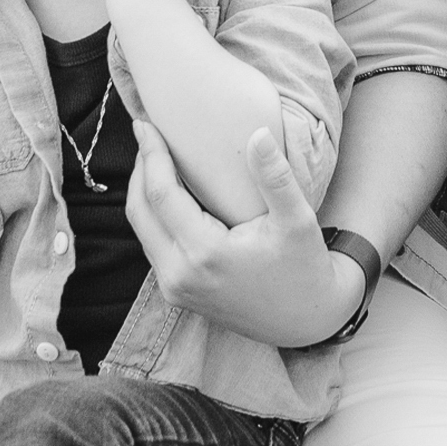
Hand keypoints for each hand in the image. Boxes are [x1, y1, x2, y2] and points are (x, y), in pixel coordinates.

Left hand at [122, 122, 362, 346]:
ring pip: (142, 230)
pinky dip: (153, 215)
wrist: (307, 321)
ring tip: (155, 157)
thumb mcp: (297, 221)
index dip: (151, 155)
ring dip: (143, 192)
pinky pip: (153, 246)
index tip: (147, 124)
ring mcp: (175, 288)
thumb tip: (259, 133)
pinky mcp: (178, 294)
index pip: (161, 194)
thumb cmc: (305, 269)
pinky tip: (168, 193)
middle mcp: (180, 275)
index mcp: (204, 254)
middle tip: (147, 133)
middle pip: (139, 212)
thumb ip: (275, 177)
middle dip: (140, 169)